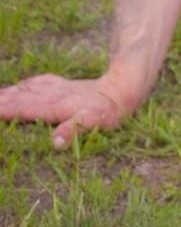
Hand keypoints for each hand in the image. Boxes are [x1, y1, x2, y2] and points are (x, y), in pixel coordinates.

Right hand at [0, 72, 134, 148]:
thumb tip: (54, 143)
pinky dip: (27, 85)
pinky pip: (40, 83)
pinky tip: (22, 85)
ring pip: (28, 89)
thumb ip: (73, 130)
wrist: (122, 88)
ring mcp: (58, 88)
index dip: (5, 110)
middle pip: (21, 98)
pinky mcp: (65, 85)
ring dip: (10, 92)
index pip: (23, 108)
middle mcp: (53, 95)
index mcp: (55, 106)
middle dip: (2, 100)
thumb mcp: (93, 122)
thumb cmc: (107, 110)